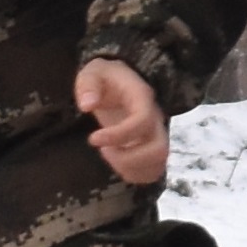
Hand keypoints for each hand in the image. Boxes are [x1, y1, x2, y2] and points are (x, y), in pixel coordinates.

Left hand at [76, 55, 168, 185]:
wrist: (120, 83)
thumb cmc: (106, 78)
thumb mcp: (93, 72)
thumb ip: (88, 85)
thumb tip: (87, 105)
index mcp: (143, 98)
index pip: (143, 121)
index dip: (119, 135)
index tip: (93, 139)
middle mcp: (156, 120)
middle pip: (159, 149)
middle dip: (128, 159)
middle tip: (104, 150)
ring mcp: (156, 136)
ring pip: (158, 164)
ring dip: (130, 168)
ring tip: (109, 155)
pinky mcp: (152, 149)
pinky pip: (153, 172)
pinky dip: (134, 175)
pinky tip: (116, 163)